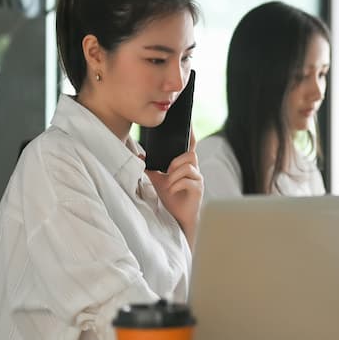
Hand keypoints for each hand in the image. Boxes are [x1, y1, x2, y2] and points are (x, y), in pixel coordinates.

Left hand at [145, 129, 202, 247]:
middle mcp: (195, 170)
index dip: (191, 133)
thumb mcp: (158, 180)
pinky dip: (175, 185)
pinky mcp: (198, 190)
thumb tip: (140, 156)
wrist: (178, 218)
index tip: (188, 121)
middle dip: (175, 162)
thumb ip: (152, 168)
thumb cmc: (171, 198)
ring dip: (174, 175)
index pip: (191, 145)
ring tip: (168, 185)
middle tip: (167, 173)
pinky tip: (171, 191)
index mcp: (186, 165)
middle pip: (191, 154)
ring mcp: (198, 180)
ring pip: (188, 166)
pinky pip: (187, 180)